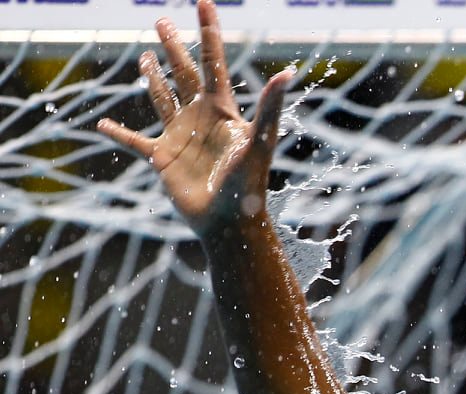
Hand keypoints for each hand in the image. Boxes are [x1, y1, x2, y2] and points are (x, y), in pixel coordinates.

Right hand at [97, 0, 292, 237]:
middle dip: (174, 47)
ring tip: (144, 58)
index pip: (212, 62)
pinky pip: (135, 143)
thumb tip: (288, 73)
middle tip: (161, 21)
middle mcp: (200, 119)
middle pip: (184, 75)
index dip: (208, 32)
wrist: (231, 224)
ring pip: (162, 100)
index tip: (203, 3)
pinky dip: (119, 134)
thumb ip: (271, 108)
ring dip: (152, 79)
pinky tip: (102, 125)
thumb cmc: (249, 186)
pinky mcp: (163, 159)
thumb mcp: (260, 143)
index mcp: (222, 111)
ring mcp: (180, 138)